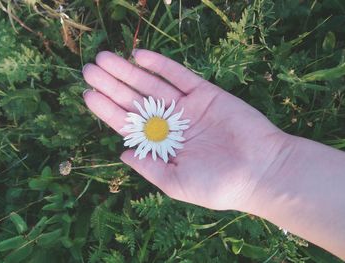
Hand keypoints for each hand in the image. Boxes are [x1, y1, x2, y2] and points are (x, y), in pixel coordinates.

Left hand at [82, 49, 290, 210]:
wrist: (262, 171)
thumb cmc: (220, 185)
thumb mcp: (176, 183)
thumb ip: (149, 168)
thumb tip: (122, 151)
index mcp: (162, 146)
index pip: (129, 124)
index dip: (108, 110)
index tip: (88, 95)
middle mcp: (171, 124)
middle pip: (135, 100)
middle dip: (112, 85)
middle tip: (89, 70)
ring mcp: (188, 107)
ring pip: (152, 84)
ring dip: (128, 71)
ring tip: (105, 59)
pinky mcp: (206, 94)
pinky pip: (179, 75)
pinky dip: (160, 65)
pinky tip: (140, 56)